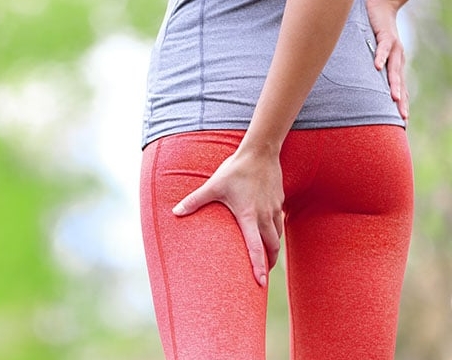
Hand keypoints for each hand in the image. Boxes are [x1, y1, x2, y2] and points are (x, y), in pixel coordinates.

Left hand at [172, 148, 283, 286]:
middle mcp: (264, 216)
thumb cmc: (236, 169)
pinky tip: (268, 232)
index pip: (255, 248)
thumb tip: (175, 212)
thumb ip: (195, 200)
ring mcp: (274, 209)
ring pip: (278, 237)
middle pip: (272, 247)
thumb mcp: (213, 185)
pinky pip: (279, 223)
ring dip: (273, 249)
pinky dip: (275, 233)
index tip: (260, 284)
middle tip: (263, 275)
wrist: (260, 152)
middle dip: (269, 264)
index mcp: (248, 216)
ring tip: (267, 258)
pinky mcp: (279, 202)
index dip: (258, 267)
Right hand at [366, 0, 408, 119]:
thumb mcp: (373, 58)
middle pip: (400, 84)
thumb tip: (358, 91)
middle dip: (401, 101)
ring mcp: (394, 48)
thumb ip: (369, 74)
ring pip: (394, 69)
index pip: (401, 89)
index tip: (403, 122)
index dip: (402, 105)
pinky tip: (376, 66)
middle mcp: (398, 60)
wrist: (380, 9)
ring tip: (393, 98)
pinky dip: (380, 56)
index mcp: (395, 67)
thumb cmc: (374, 36)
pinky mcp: (386, 36)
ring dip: (394, 83)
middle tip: (402, 117)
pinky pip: (383, 48)